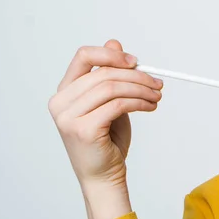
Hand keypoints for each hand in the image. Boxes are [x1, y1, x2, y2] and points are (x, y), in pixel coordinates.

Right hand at [49, 39, 162, 193]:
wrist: (104, 176)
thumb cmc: (107, 139)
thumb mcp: (110, 101)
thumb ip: (110, 75)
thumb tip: (115, 43)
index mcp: (65, 91)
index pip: (83, 56)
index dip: (111, 54)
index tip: (136, 61)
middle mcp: (61, 102)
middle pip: (103, 73)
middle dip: (137, 75)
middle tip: (158, 82)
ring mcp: (68, 117)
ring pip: (112, 88)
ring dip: (141, 89)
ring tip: (157, 96)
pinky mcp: (83, 129)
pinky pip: (118, 105)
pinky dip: (140, 102)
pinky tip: (151, 106)